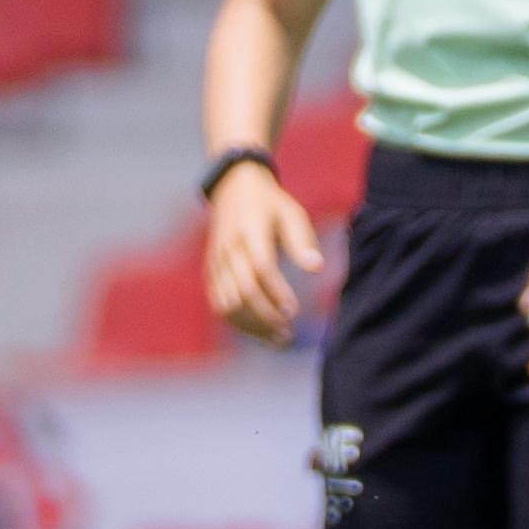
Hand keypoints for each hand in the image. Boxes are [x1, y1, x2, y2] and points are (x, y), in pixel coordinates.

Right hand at [205, 165, 322, 345]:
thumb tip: (316, 268)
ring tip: (278, 338)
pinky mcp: (211, 271)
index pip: (261, 267)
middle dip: (266, 316)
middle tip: (288, 333)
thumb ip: (302, 240)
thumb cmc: (270, 204)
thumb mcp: (291, 213)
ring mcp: (216, 261)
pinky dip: (238, 322)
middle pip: (243, 290)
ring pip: (228, 303)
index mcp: (250, 230)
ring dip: (252, 325)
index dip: (276, 292)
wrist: (233, 190)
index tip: (294, 310)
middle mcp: (229, 248)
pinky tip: (260, 331)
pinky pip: (219, 303)